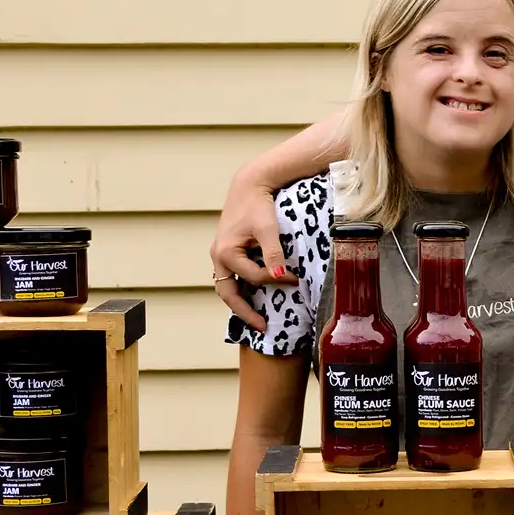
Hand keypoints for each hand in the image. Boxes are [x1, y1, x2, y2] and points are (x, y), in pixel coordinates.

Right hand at [212, 168, 296, 331]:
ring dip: (240, 304)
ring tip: (256, 319)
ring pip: (227, 288)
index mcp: (226, 252)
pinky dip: (240, 290)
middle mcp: (218, 257)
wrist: (249, 185)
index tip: (295, 279)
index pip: (253, 277)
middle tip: (263, 328)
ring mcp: (220, 256)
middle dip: (245, 313)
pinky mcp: (226, 253)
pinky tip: (253, 299)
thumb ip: (273, 253)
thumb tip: (279, 276)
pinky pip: (230, 278)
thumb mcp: (268, 229)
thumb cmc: (258, 205)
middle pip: (228, 294)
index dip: (275, 280)